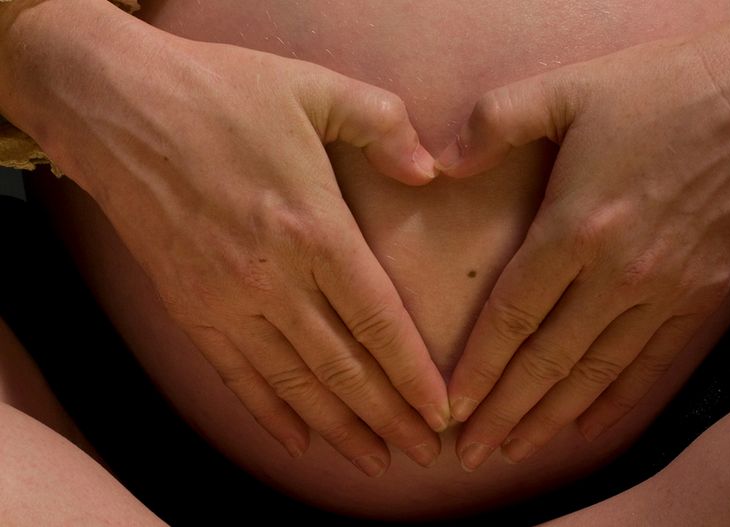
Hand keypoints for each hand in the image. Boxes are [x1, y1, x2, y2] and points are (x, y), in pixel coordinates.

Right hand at [5, 2, 447, 475]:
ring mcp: (226, 300)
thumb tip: (428, 172)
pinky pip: (235, 375)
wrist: (118, 107)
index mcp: (313, 228)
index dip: (412, 373)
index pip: (376, 320)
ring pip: (294, 382)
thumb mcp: (315, 87)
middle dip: (388, 416)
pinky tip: (297, 441)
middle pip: (342, 366)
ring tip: (374, 459)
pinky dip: (268, 413)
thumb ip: (383, 126)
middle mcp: (272, 278)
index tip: (440, 410)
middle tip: (423, 453)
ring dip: (338, 428)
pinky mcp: (189, 308)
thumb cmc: (220, 93)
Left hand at [440, 34, 729, 470]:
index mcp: (578, 227)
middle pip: (549, 360)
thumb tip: (440, 166)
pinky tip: (588, 426)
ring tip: (517, 450)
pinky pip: (652, 363)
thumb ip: (494, 123)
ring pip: (597, 373)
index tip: (451, 407)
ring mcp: (666, 292)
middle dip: (506, 413)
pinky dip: (618, 400)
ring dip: (553, 418)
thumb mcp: (566, 87)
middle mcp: (620, 274)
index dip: (479, 367)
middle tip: (471, 455)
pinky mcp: (702, 298)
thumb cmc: (661, 91)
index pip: (514, 316)